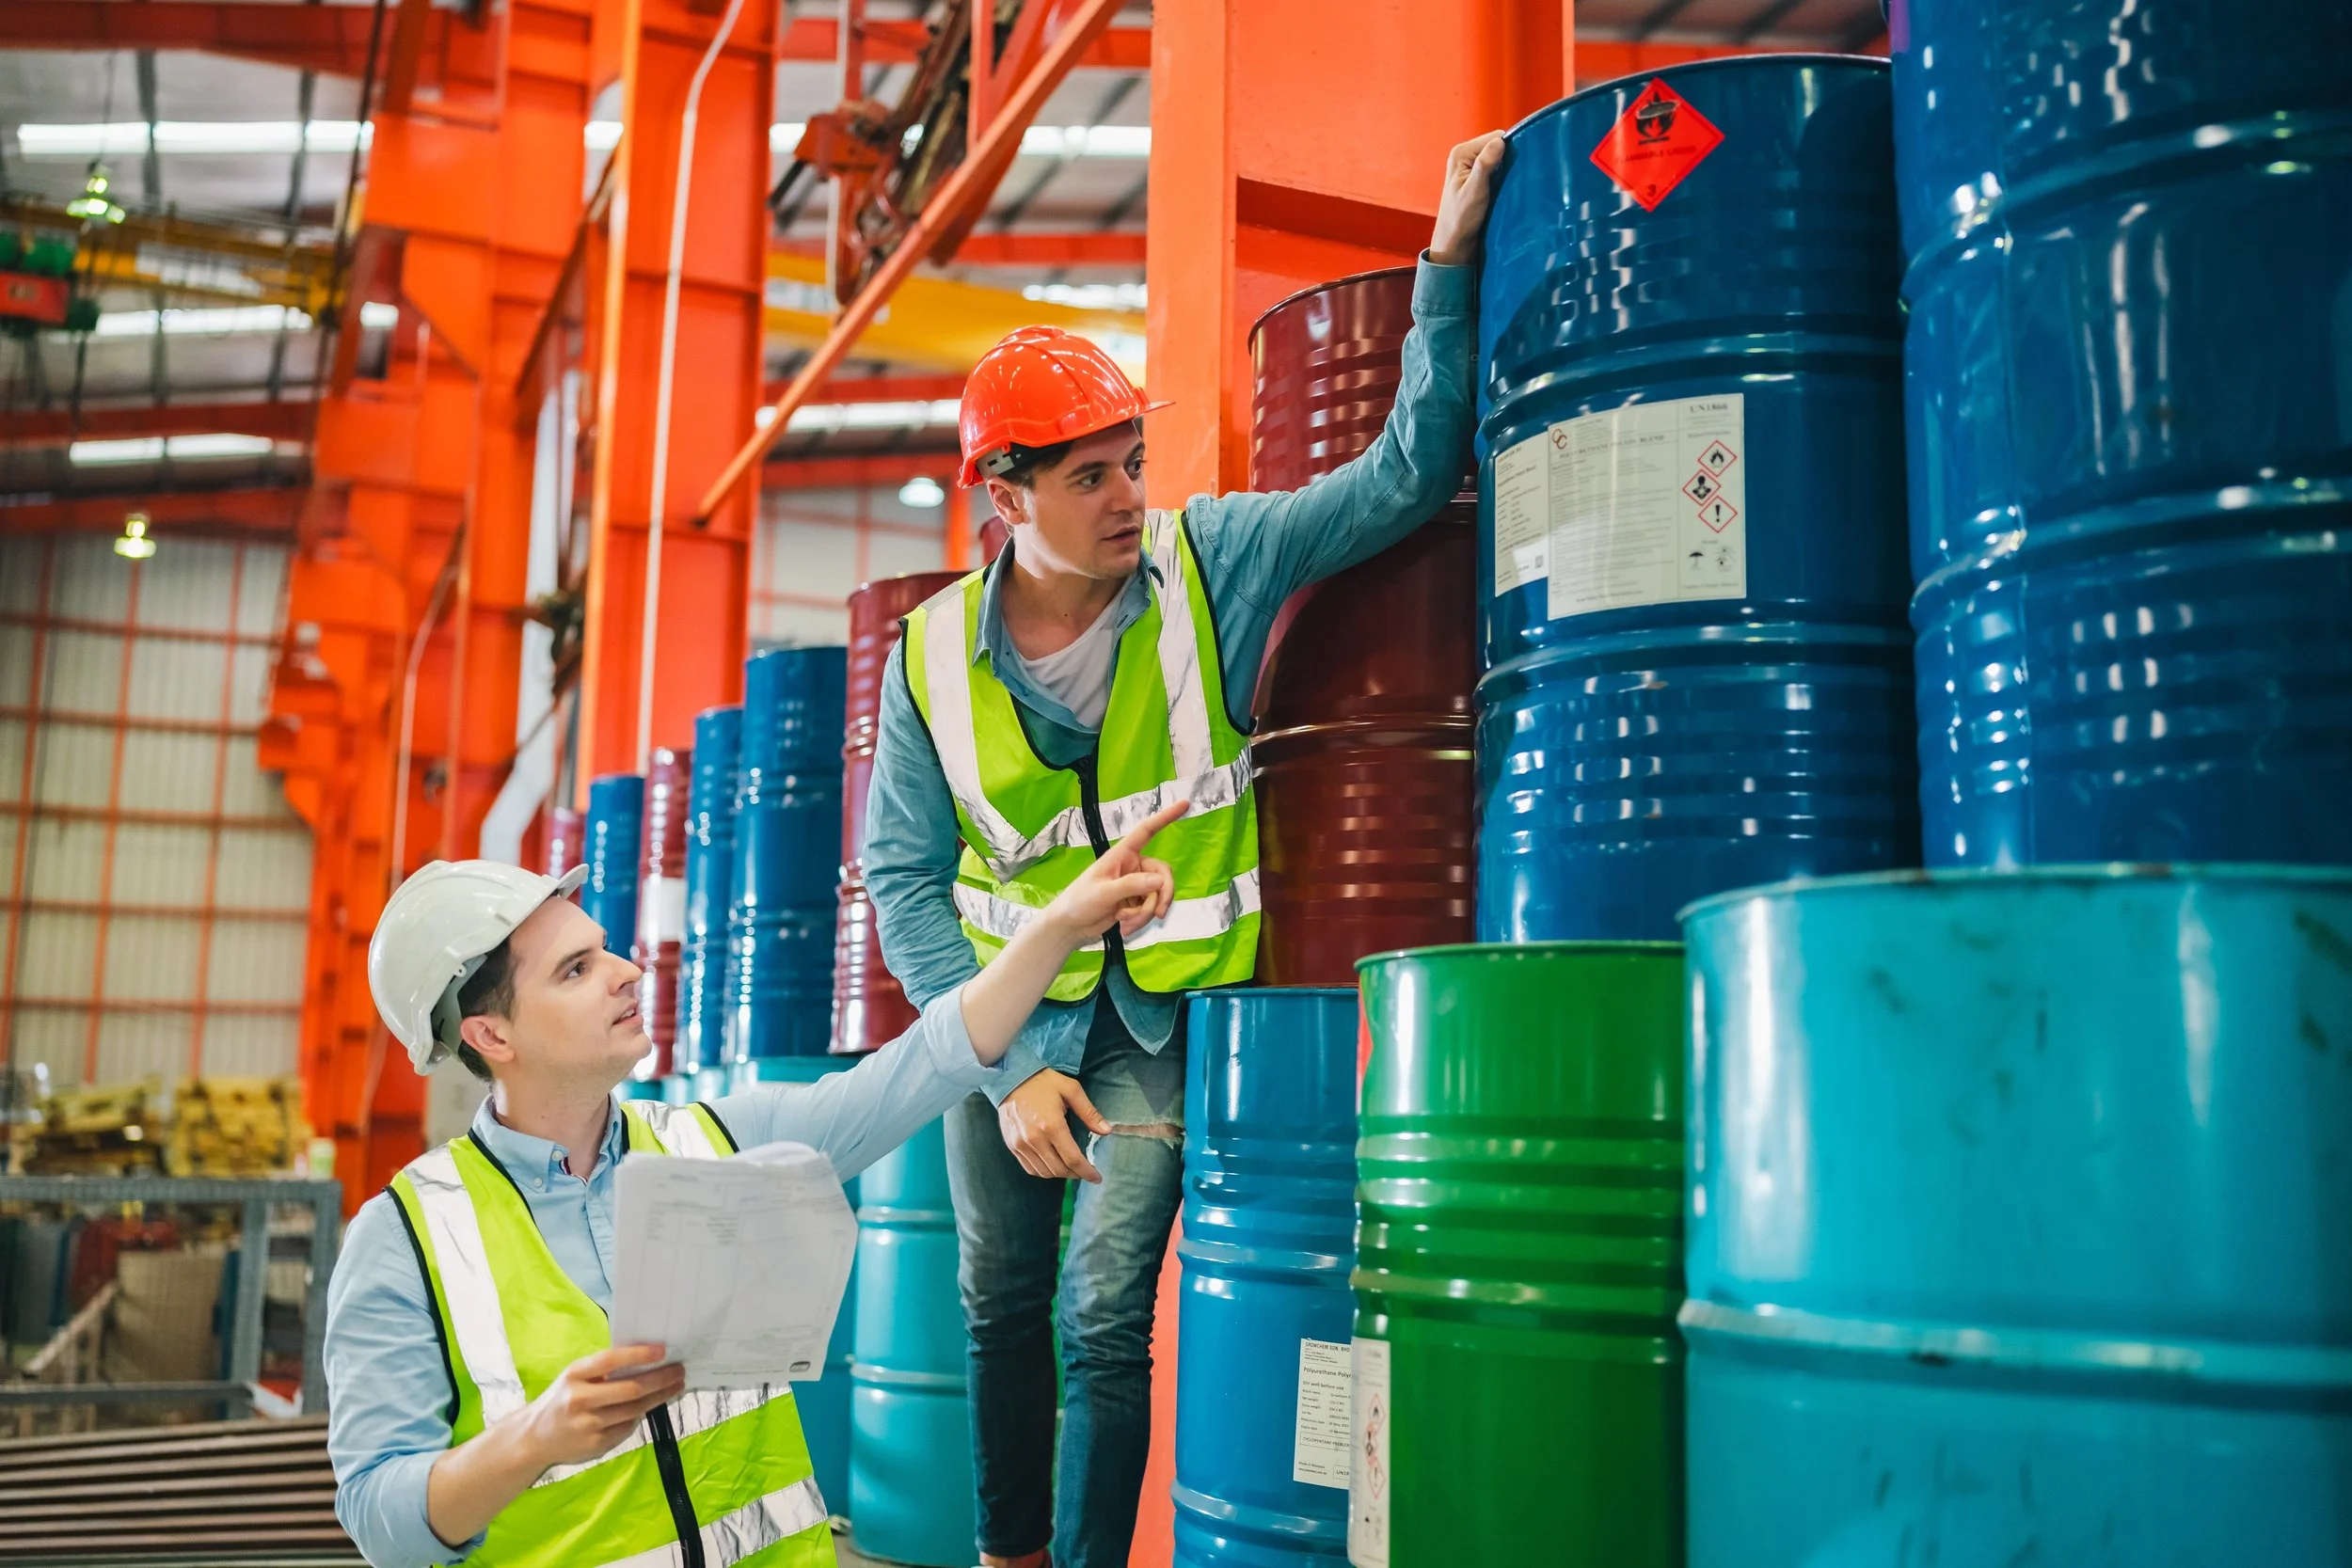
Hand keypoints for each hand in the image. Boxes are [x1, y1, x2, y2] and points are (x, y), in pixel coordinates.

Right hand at [520, 1344, 684, 1469]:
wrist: (534, 1438)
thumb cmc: (562, 1399)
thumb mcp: (574, 1378)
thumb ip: (602, 1371)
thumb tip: (646, 1361)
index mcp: (574, 1375)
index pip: (610, 1361)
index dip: (638, 1355)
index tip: (663, 1351)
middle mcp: (580, 1399)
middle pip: (630, 1389)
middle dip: (661, 1379)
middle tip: (679, 1371)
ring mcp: (588, 1425)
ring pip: (634, 1410)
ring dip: (659, 1398)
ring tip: (675, 1387)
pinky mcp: (595, 1445)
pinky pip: (627, 1428)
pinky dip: (641, 1416)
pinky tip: (651, 1406)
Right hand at [998, 1068, 1111, 1181]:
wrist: (1011, 1078)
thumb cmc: (1043, 1082)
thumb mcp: (1071, 1090)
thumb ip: (1089, 1113)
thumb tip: (1107, 1131)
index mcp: (1052, 1125)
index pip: (1073, 1160)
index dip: (1087, 1172)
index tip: (1097, 1177)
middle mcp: (1035, 1139)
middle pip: (1059, 1170)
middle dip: (1076, 1174)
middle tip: (1085, 1171)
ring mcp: (1021, 1144)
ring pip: (1044, 1172)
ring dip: (1060, 1174)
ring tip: (1071, 1168)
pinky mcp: (1012, 1145)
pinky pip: (1030, 1168)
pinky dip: (1043, 1172)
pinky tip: (1053, 1165)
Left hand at [1044, 798, 1183, 943]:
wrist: (1071, 927)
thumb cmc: (1080, 901)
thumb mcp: (1103, 892)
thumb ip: (1132, 885)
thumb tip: (1160, 881)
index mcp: (1122, 854)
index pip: (1146, 831)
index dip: (1165, 817)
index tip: (1184, 804)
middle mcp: (1133, 866)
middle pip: (1162, 874)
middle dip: (1161, 896)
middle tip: (1157, 914)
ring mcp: (1136, 886)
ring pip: (1157, 896)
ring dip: (1145, 913)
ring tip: (1126, 923)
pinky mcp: (1136, 903)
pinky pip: (1150, 909)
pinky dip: (1141, 921)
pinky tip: (1125, 927)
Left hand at [1428, 131, 1506, 265]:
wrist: (1454, 240)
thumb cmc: (1461, 218)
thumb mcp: (1475, 191)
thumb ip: (1485, 165)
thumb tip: (1499, 142)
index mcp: (1461, 153)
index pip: (1495, 137)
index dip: (1508, 149)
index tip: (1512, 169)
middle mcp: (1465, 155)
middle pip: (1498, 145)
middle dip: (1508, 159)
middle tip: (1509, 179)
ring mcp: (1472, 165)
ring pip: (1500, 157)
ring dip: (1507, 169)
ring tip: (1506, 185)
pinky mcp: (1478, 176)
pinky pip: (1498, 168)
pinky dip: (1504, 176)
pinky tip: (1504, 187)